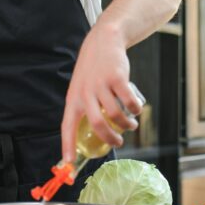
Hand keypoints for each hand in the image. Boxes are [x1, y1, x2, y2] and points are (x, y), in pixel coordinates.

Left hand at [61, 23, 142, 160]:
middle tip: (119, 141)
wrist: (104, 41)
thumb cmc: (94, 69)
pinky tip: (137, 109)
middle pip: (96, 124)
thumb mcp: (82, 86)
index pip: (67, 126)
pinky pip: (129, 101)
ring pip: (115, 114)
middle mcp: (85, 93)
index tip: (69, 163)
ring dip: (127, 124)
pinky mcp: (117, 78)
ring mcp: (101, 85)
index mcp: (73, 99)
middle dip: (110, 138)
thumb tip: (95, 133)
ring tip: (131, 124)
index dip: (67, 146)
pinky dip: (135, 109)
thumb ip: (85, 106)